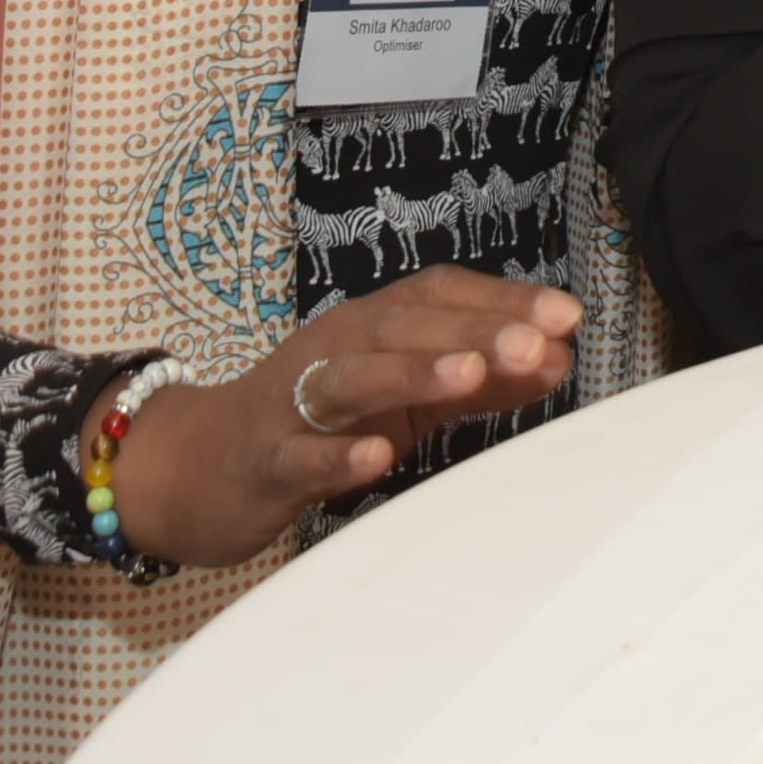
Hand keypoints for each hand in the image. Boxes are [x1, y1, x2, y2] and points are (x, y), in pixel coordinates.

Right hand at [106, 268, 582, 566]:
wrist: (195, 467)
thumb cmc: (315, 423)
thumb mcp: (403, 396)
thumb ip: (479, 380)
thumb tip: (557, 359)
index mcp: (370, 328)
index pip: (439, 296)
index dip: (502, 301)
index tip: (567, 316)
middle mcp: (333, 351)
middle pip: (404, 327)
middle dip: (474, 330)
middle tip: (537, 341)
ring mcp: (294, 405)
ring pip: (354, 378)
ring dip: (413, 372)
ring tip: (469, 374)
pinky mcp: (264, 461)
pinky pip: (301, 456)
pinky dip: (338, 456)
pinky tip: (377, 458)